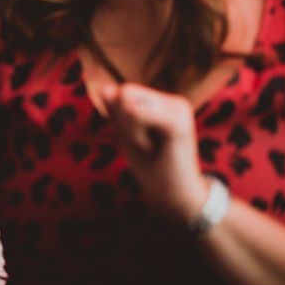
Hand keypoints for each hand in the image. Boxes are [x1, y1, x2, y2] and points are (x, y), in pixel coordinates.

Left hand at [102, 83, 208, 221]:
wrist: (175, 196)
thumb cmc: (151, 168)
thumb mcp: (127, 135)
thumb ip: (116, 111)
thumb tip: (105, 87)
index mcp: (163, 103)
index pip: (122, 93)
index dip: (120, 118)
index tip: (139, 138)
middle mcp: (174, 101)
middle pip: (124, 94)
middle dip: (124, 122)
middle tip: (145, 144)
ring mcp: (179, 109)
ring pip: (128, 104)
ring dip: (131, 131)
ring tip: (151, 147)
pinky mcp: (179, 121)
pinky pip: (135, 114)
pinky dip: (136, 136)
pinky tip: (155, 149)